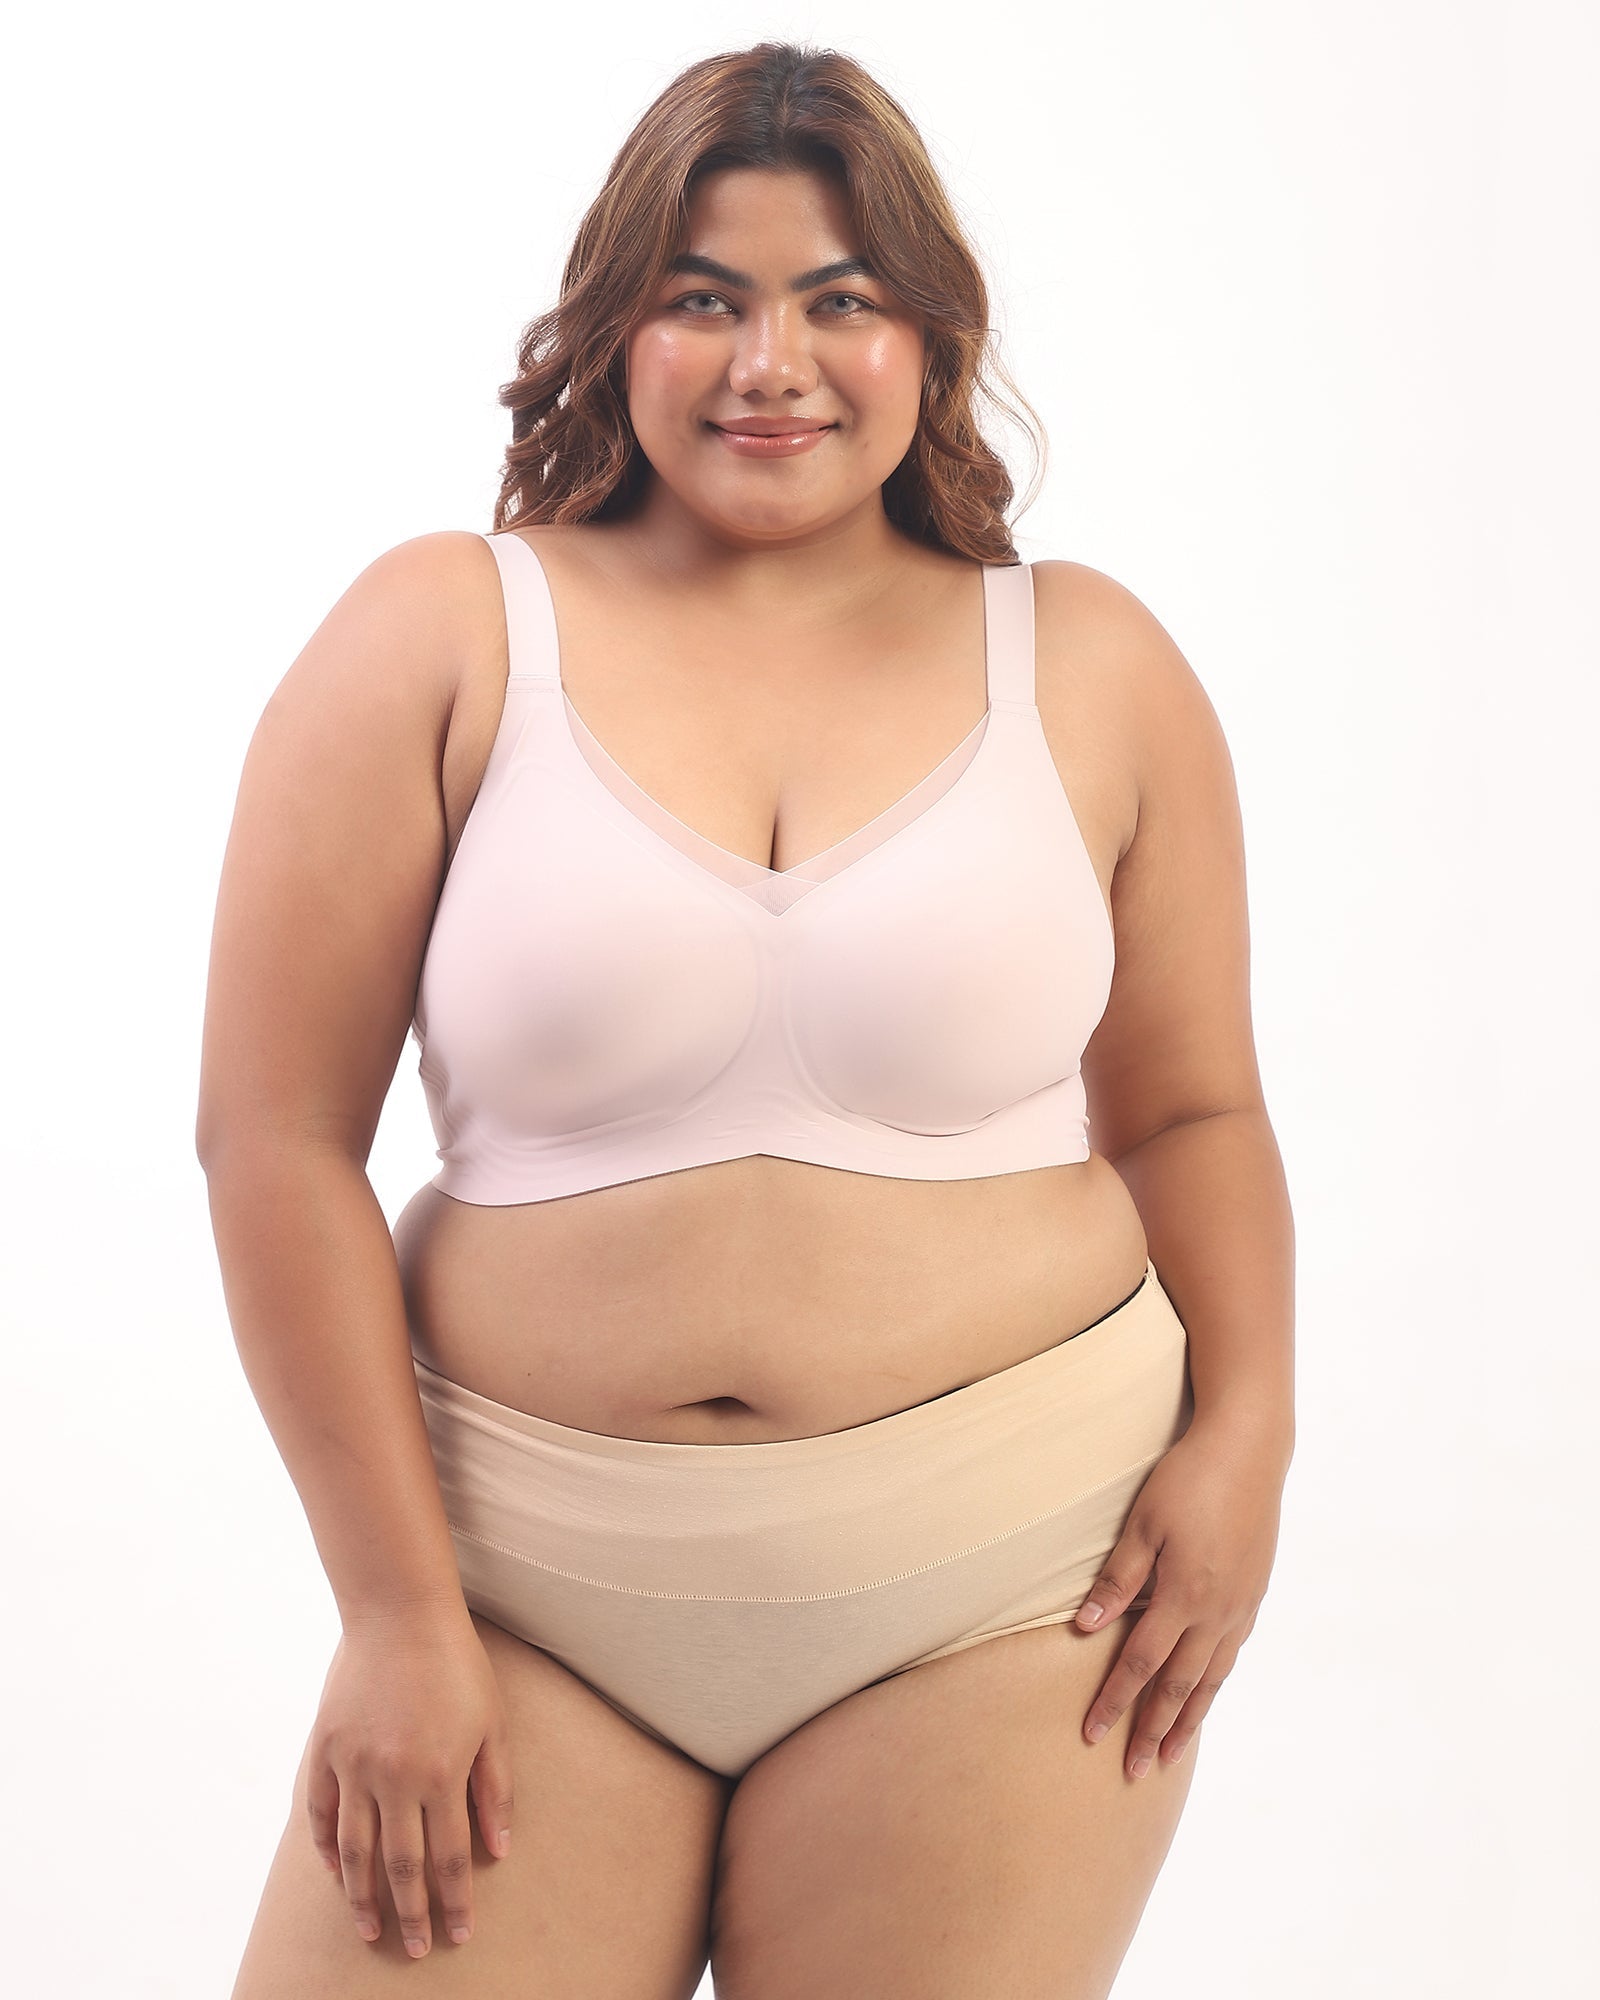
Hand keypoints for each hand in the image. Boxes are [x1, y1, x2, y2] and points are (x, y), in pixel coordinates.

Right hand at [305, 1602, 515, 1957]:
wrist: (399, 1613)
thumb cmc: (456, 1664)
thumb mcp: (492, 1722)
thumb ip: (495, 1789)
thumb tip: (499, 1849)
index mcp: (441, 1774)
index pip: (449, 1857)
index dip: (454, 1901)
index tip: (458, 1935)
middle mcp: (393, 1779)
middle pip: (400, 1866)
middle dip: (410, 1914)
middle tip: (417, 1949)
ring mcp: (353, 1766)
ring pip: (354, 1851)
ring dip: (362, 1897)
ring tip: (370, 1929)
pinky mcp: (324, 1749)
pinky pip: (319, 1813)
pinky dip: (325, 1848)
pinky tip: (336, 1873)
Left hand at [1073, 1415, 1289, 1777]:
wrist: (1249, 1450)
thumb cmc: (1187, 1479)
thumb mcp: (1142, 1524)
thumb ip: (1117, 1579)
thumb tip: (1085, 1629)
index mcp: (1183, 1596)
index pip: (1140, 1664)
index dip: (1114, 1702)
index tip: (1092, 1734)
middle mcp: (1216, 1612)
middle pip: (1179, 1687)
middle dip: (1153, 1731)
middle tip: (1134, 1772)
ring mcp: (1241, 1606)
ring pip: (1212, 1679)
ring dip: (1189, 1720)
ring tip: (1171, 1754)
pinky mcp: (1255, 1594)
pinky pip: (1232, 1654)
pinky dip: (1215, 1684)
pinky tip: (1206, 1695)